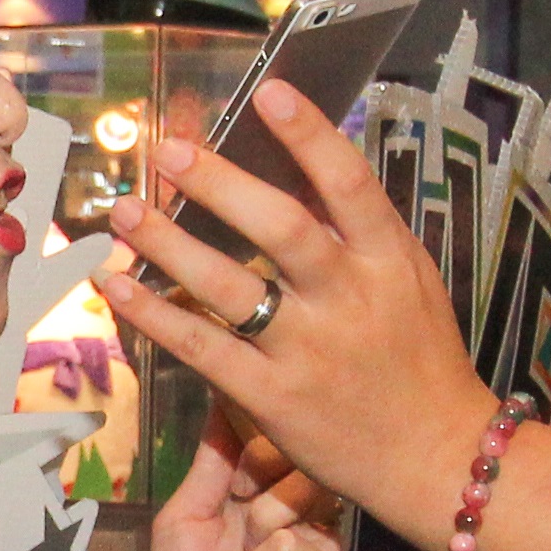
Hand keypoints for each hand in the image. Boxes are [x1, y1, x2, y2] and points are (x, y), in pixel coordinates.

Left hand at [93, 90, 500, 539]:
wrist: (436, 458)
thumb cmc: (420, 363)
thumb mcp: (409, 283)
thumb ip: (358, 233)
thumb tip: (294, 170)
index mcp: (388, 261)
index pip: (350, 184)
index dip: (310, 135)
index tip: (270, 92)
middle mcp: (348, 299)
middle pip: (281, 228)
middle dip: (221, 185)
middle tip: (169, 150)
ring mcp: (308, 351)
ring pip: (230, 287)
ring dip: (170, 246)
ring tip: (126, 211)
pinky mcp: (272, 398)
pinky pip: (202, 347)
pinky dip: (154, 315)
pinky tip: (115, 286)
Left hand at [146, 426, 356, 550]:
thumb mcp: (186, 515)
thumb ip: (212, 460)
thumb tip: (221, 396)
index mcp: (268, 487)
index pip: (276, 436)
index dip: (251, 449)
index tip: (233, 478)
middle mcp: (303, 507)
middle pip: (295, 457)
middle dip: (252, 492)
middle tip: (238, 533)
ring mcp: (324, 540)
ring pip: (300, 496)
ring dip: (257, 533)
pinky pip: (300, 546)